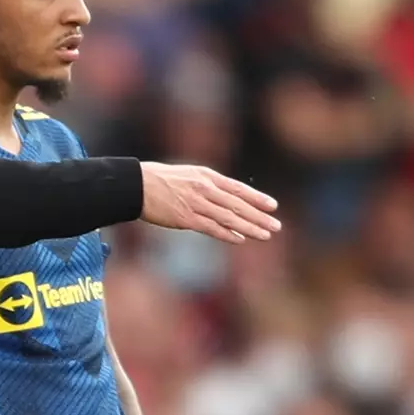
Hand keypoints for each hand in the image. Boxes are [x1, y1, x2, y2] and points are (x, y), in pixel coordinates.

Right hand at [139, 163, 280, 243]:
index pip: (238, 189)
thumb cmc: (161, 180)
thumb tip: (226, 197)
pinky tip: (240, 239)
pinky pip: (211, 228)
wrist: (137, 186)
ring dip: (249, 227)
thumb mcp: (190, 174)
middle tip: (276, 226)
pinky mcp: (186, 218)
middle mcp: (205, 189)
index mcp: (207, 177)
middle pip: (238, 205)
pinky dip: (227, 234)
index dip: (257, 198)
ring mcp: (196, 204)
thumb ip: (209, 185)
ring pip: (229, 218)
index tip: (273, 206)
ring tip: (265, 235)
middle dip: (259, 216)